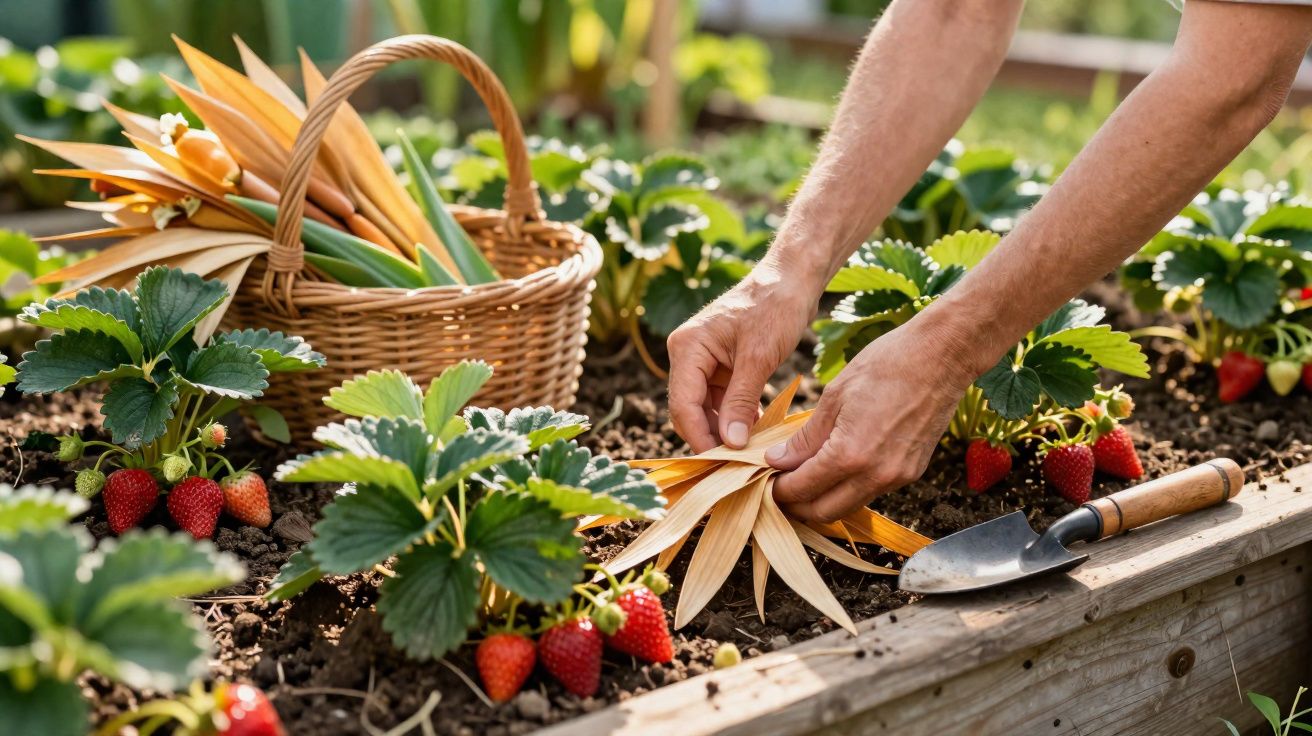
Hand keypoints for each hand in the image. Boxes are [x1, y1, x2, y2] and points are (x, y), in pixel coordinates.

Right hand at [666, 261, 815, 452]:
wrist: (794, 278)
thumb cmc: (776, 307)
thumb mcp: (759, 357)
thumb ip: (740, 402)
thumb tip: (730, 445)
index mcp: (687, 348)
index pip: (683, 405)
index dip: (700, 438)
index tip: (721, 465)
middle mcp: (688, 354)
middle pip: (690, 409)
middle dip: (712, 438)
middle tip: (736, 467)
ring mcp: (704, 360)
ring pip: (706, 408)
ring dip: (726, 431)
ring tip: (749, 456)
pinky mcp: (723, 365)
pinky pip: (723, 400)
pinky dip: (737, 418)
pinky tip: (757, 435)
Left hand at [765, 319, 975, 521]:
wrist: (942, 356)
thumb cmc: (887, 365)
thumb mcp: (834, 397)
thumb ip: (805, 437)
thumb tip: (777, 461)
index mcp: (850, 455)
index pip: (802, 490)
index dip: (777, 490)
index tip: (764, 479)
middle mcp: (876, 476)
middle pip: (824, 512)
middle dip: (797, 504)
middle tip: (779, 486)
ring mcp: (897, 478)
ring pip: (849, 506)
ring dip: (823, 500)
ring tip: (804, 476)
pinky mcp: (912, 473)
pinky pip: (871, 492)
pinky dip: (848, 489)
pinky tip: (835, 468)